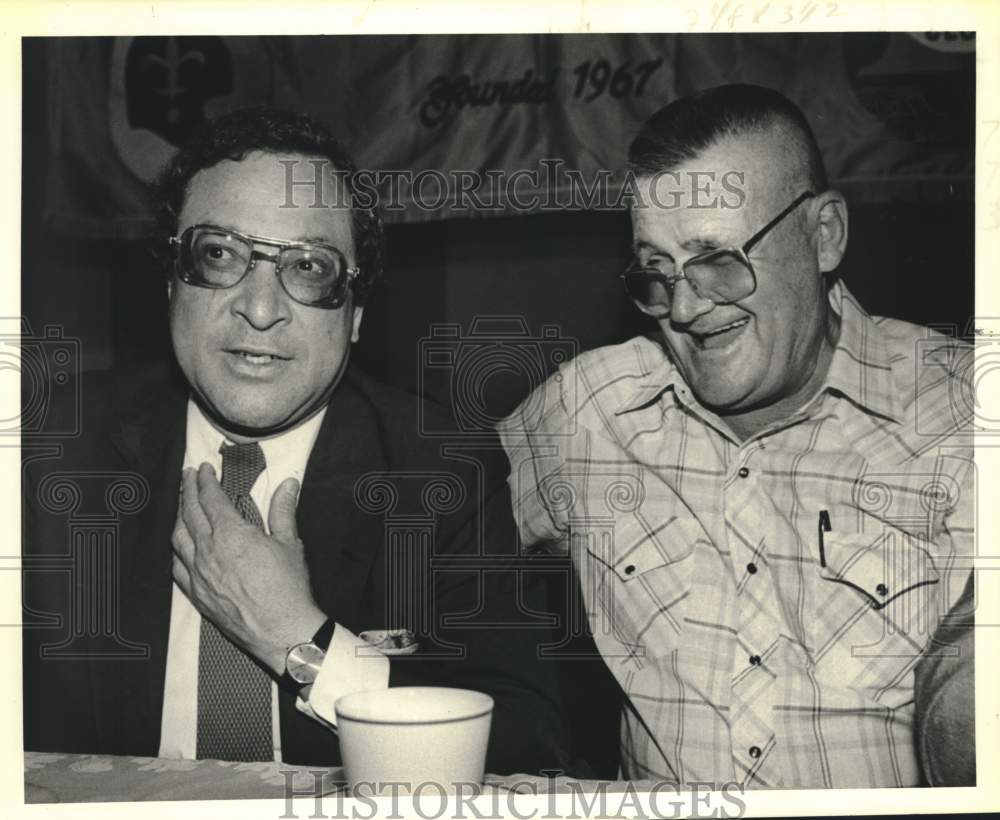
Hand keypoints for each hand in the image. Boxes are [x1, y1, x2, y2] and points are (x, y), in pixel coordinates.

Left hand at [171, 462, 326, 674]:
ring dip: (178, 516)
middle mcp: (208, 551)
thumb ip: (283, 510)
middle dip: (187, 490)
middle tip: (188, 477)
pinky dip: (176, 548)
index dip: (205, 481)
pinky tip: (180, 543)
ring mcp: (198, 574)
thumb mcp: (290, 543)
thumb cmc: (288, 588)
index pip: (210, 498)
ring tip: (182, 504)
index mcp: (231, 534)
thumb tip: (288, 484)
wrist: (281, 631)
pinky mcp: (196, 594)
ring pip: (177, 537)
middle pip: (189, 512)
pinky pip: (177, 565)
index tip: (203, 469)